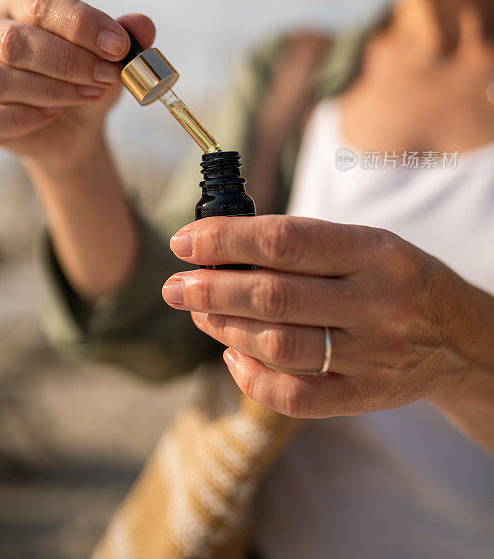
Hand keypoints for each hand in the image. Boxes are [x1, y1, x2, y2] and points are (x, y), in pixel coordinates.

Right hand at [0, 0, 154, 172]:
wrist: (75, 129)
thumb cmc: (89, 79)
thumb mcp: (115, 59)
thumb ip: (130, 38)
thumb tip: (142, 24)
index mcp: (22, 4)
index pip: (43, 3)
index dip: (83, 24)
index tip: (119, 46)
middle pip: (17, 41)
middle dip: (71, 62)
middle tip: (108, 77)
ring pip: (0, 79)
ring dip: (53, 91)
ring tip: (90, 95)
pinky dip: (24, 118)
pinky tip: (52, 116)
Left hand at [163, 215, 466, 418]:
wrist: (462, 338)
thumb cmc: (402, 278)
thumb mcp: (370, 244)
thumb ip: (307, 245)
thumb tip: (225, 246)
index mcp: (375, 253)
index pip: (285, 241)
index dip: (225, 240)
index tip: (185, 241)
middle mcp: (376, 304)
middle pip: (273, 296)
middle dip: (210, 289)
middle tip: (175, 284)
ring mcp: (373, 356)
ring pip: (277, 346)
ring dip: (224, 327)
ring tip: (197, 311)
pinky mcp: (366, 396)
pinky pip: (296, 397)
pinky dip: (252, 377)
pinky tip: (232, 354)